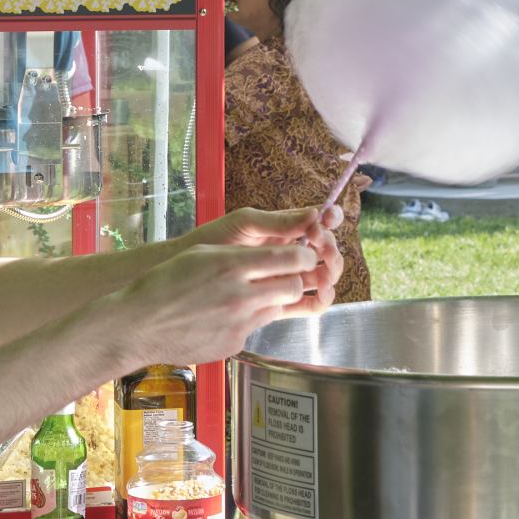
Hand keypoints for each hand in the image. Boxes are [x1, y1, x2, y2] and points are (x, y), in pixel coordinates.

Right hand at [113, 238, 332, 366]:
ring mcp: (240, 324)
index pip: (293, 257)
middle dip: (296, 278)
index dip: (305, 254)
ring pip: (278, 308)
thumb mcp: (203, 254)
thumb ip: (242, 255)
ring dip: (271, 300)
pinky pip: (255, 328)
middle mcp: (242, 296)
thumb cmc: (164, 283)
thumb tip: (274, 257)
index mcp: (234, 265)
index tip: (303, 253)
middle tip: (287, 275)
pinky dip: (247, 320)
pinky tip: (222, 316)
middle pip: (296, 286)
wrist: (138, 324)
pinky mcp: (234, 344)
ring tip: (246, 295)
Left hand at [187, 205, 344, 310]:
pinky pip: (308, 303)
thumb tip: (315, 214)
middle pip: (325, 251)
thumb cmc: (213, 240)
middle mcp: (288, 253)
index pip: (317, 222)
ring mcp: (285, 277)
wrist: (187, 273)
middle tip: (324, 250)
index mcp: (283, 229)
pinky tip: (320, 295)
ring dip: (330, 274)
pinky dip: (320, 299)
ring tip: (324, 275)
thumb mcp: (245, 224)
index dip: (330, 220)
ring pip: (321, 276)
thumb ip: (278, 222)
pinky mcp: (279, 301)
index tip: (328, 221)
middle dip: (331, 249)